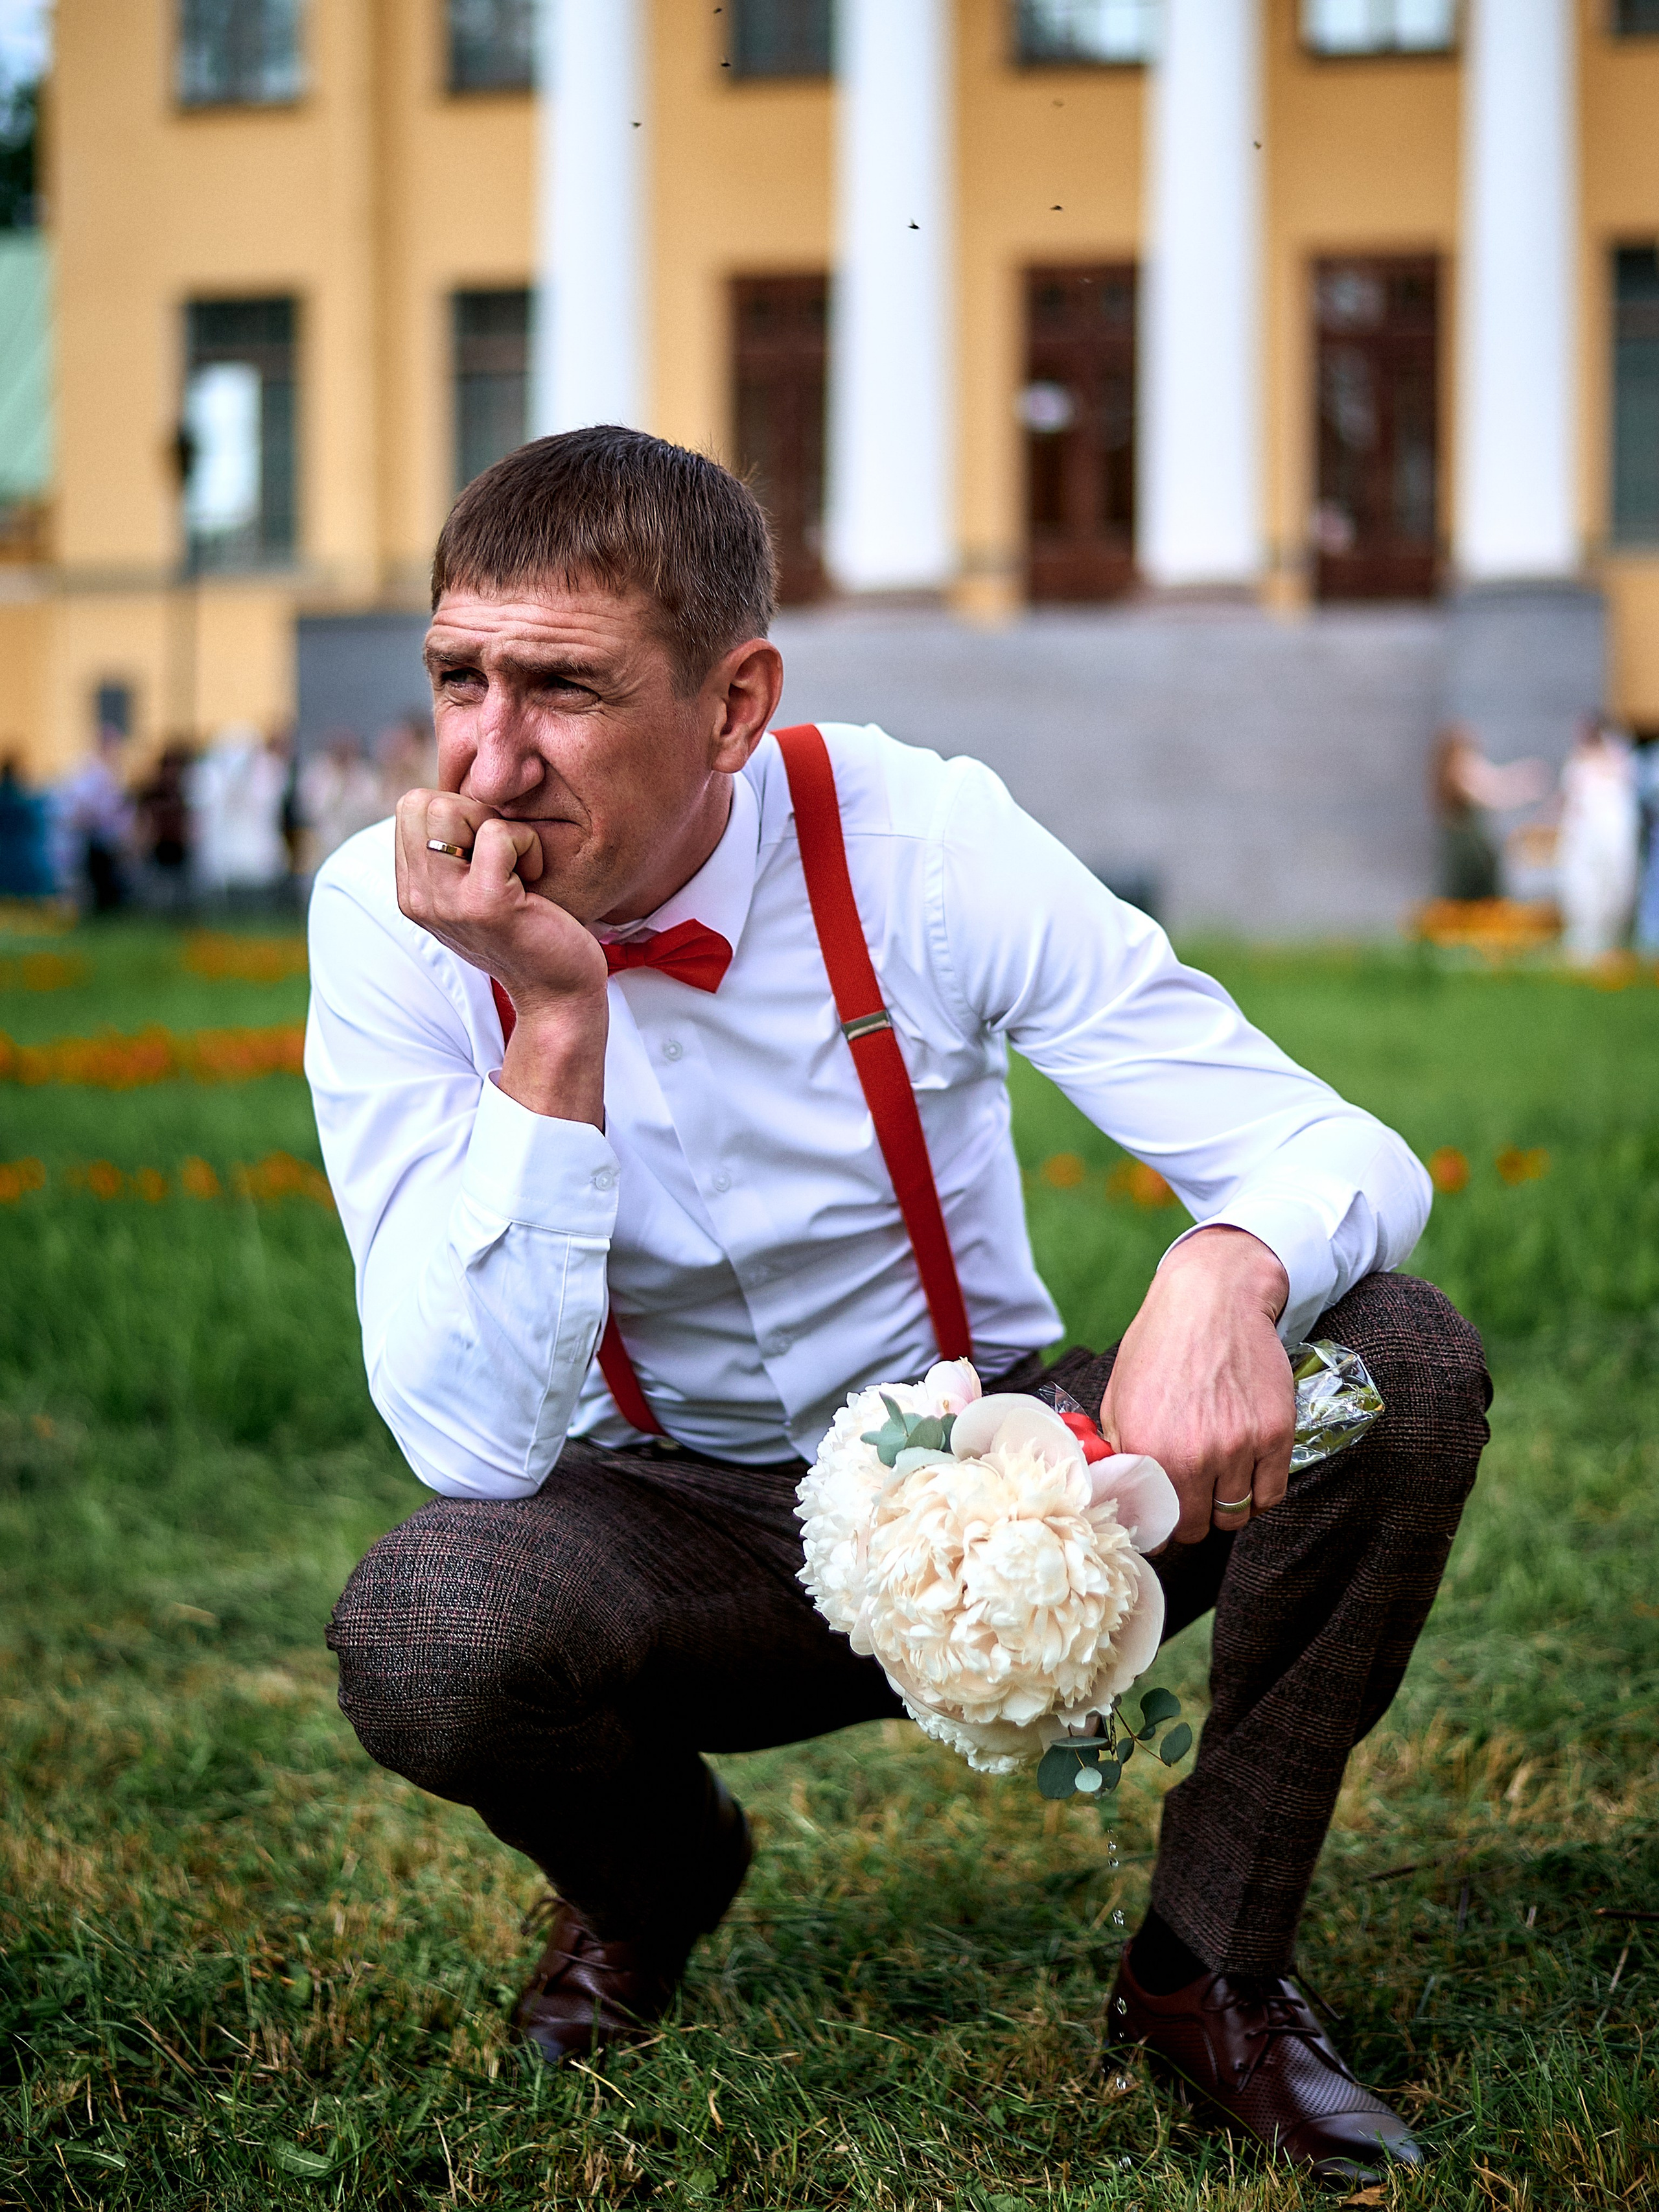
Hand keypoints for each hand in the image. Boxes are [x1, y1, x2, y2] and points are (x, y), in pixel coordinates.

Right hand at [394, 789, 608, 1123]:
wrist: (558, 993)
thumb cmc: (529, 931)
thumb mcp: (476, 890)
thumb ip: (453, 851)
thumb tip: (457, 791)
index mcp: (412, 891)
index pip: (411, 806)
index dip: (458, 811)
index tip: (488, 852)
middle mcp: (418, 898)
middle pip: (424, 801)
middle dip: (475, 813)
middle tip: (505, 858)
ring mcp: (447, 902)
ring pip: (453, 809)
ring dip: (500, 827)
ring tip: (519, 869)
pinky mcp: (486, 905)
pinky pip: (500, 832)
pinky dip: (529, 846)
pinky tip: (536, 880)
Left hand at [1098, 1227, 1293, 1544]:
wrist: (1214, 1299)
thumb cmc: (1161, 1343)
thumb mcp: (1120, 1394)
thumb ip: (1119, 1449)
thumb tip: (1121, 1491)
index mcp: (1144, 1448)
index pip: (1154, 1523)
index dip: (1158, 1526)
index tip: (1163, 1519)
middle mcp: (1191, 1455)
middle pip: (1197, 1528)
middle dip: (1193, 1519)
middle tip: (1193, 1498)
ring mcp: (1237, 1447)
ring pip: (1236, 1515)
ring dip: (1227, 1506)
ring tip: (1220, 1481)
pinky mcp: (1275, 1435)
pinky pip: (1271, 1495)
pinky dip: (1259, 1493)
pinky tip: (1248, 1474)